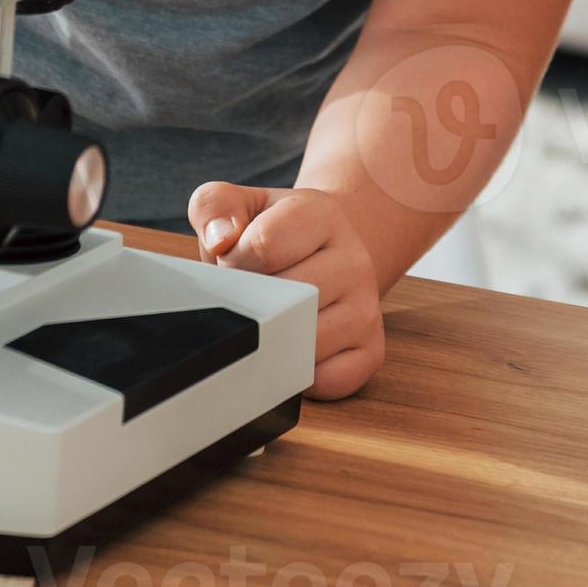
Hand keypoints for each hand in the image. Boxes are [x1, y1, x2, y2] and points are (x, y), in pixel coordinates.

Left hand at [189, 183, 384, 399]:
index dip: (233, 261)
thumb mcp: (244, 205)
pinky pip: (328, 381)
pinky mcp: (372, 349)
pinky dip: (299, 376)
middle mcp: (355, 260)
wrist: (327, 250)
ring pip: (304, 342)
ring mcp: (367, 308)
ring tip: (270, 319)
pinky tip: (290, 348)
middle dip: (251, 304)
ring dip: (273, 341)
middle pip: (284, 299)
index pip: (263, 246)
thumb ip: (215, 205)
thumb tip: (221, 240)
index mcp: (322, 216)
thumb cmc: (275, 234)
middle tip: (250, 296)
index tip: (234, 263)